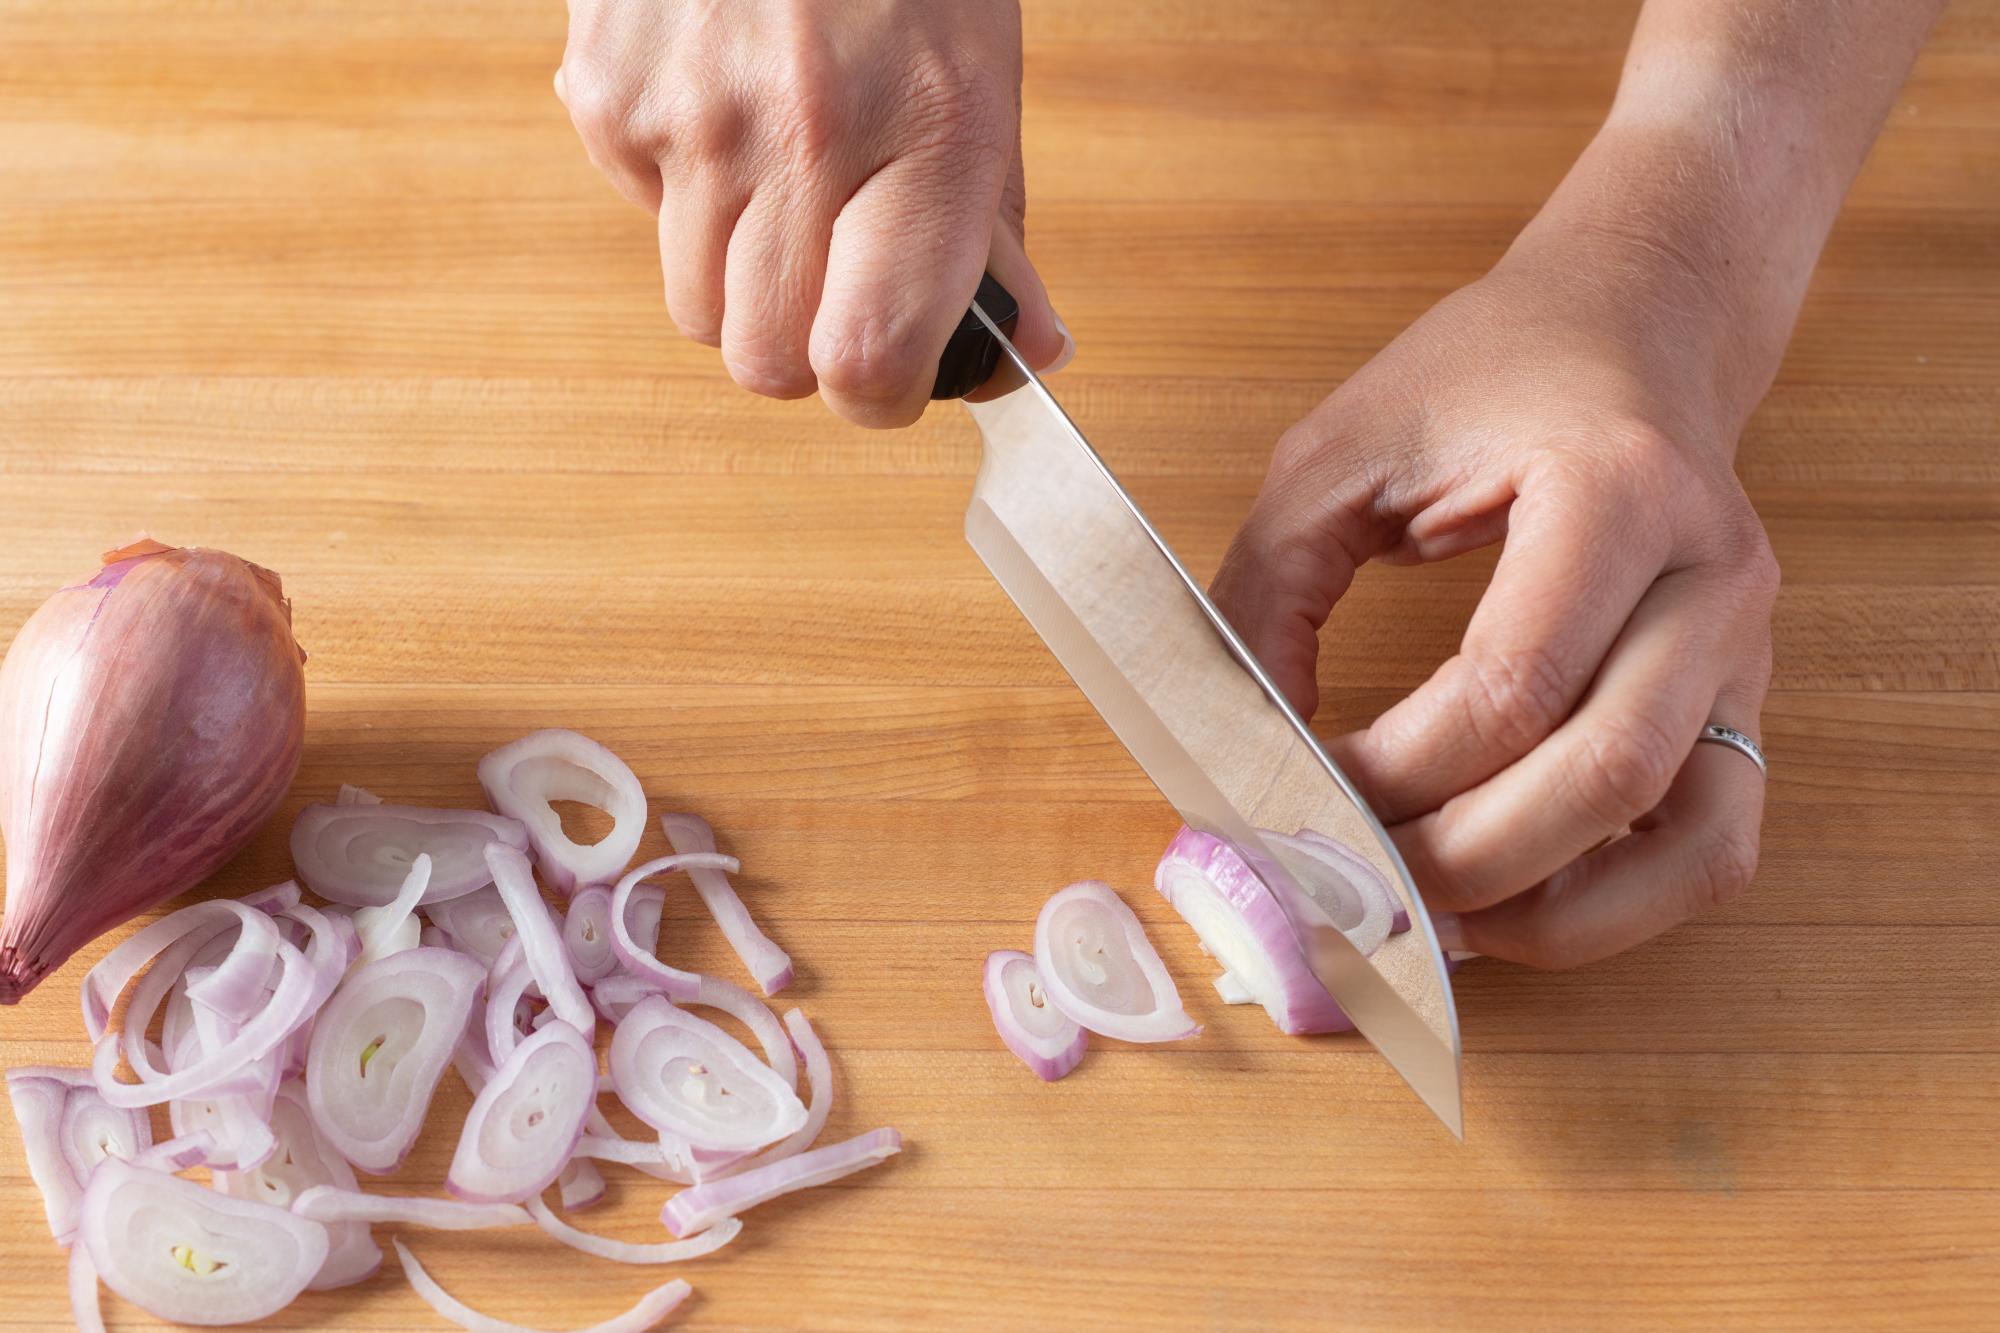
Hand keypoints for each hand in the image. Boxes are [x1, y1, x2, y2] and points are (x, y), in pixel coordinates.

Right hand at [557, 0, 1068, 426]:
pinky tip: (723, 113)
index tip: (892, 380)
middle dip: (805, 348)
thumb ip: (994, 237)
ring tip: (783, 180)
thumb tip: (1023, 355)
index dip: (878, 397)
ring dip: (742, 279)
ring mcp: (686, 115)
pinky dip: (682, 197)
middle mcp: (798, 134)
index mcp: (924, 136)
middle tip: (837, 283)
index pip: (865, 356)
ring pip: (696, 308)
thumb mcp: (984, 87)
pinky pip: (642, 218)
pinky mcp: (604, 93)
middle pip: (766, 360)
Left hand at [1211, 168, 1781, 969]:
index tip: (1299, 793)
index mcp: (1616, 489)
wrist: (1630, 327)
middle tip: (1350, 883)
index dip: (1394, 771)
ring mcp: (1748, 647)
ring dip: (1551, 911)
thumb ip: (1267, 594)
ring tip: (1427, 917)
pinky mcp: (1745, 698)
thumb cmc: (1482, 376)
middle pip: (1606, 776)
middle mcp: (1711, 577)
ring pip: (1689, 839)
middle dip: (1460, 860)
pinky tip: (1506, 902)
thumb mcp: (1334, 454)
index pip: (1512, 684)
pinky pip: (1714, 845)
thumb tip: (1235, 749)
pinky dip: (1614, 904)